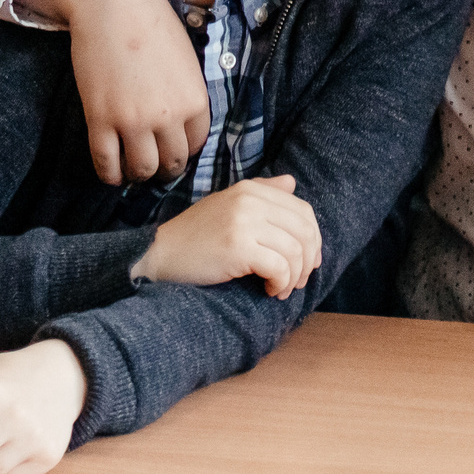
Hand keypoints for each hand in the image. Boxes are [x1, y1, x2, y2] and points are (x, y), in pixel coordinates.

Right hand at [21, 0, 212, 184]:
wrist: (113, 2)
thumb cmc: (152, 21)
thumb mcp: (186, 58)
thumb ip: (187, 92)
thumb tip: (182, 120)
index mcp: (195, 99)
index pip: (196, 144)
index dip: (184, 150)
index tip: (173, 148)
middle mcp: (168, 115)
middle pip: (171, 163)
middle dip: (164, 168)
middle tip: (153, 163)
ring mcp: (133, 120)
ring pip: (141, 170)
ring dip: (137, 174)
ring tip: (132, 168)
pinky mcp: (100, 119)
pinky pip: (106, 163)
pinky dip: (109, 174)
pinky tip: (110, 172)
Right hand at [136, 173, 323, 298]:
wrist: (160, 255)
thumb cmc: (196, 236)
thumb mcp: (229, 205)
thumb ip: (262, 191)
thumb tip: (292, 182)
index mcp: (251, 189)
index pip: (303, 210)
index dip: (313, 238)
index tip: (308, 261)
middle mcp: (250, 200)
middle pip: (304, 230)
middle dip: (308, 260)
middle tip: (297, 281)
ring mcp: (244, 222)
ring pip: (295, 251)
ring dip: (294, 277)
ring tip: (282, 289)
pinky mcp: (238, 247)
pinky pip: (279, 267)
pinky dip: (281, 283)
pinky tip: (270, 291)